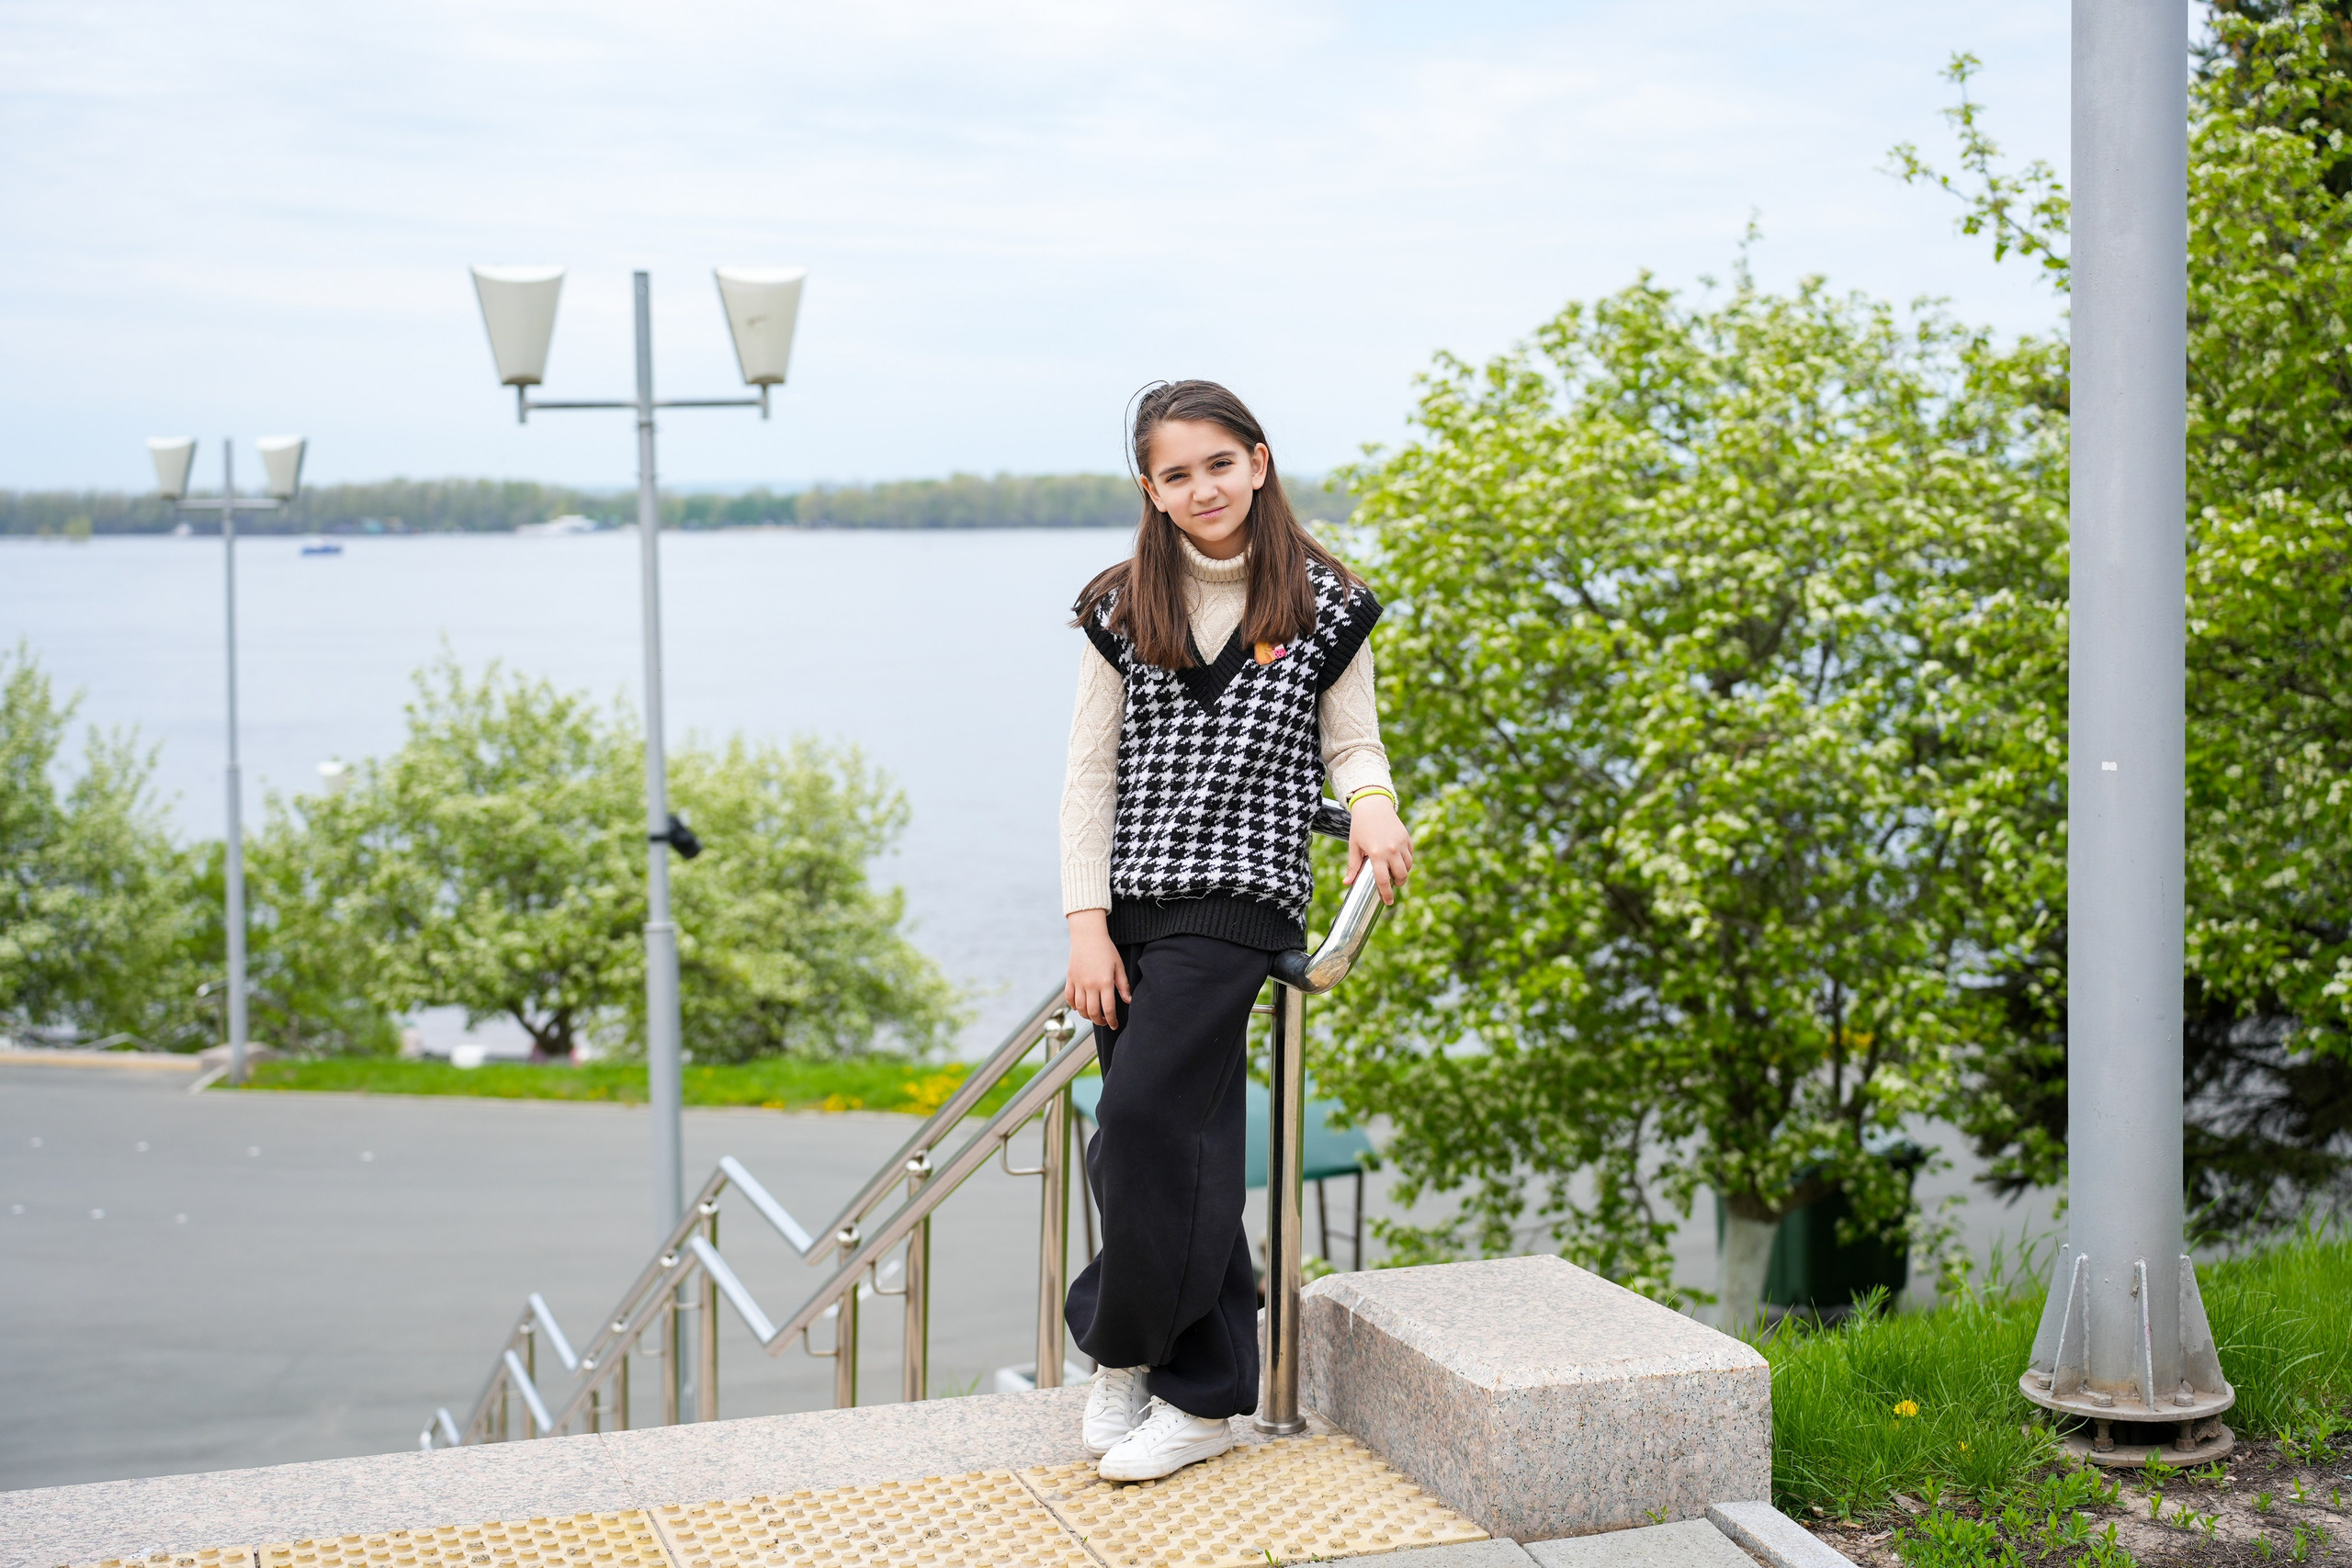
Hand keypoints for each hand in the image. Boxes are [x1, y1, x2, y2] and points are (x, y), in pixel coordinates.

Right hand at [1064, 910, 1129, 1028]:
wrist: (1088, 936)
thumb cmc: (1106, 950)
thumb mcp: (1118, 966)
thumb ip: (1123, 985)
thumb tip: (1129, 1001)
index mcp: (1105, 982)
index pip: (1108, 1008)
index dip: (1111, 1020)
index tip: (1114, 1025)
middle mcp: (1090, 985)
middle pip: (1093, 1012)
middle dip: (1099, 1021)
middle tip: (1104, 1022)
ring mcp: (1078, 982)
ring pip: (1080, 1008)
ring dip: (1087, 1016)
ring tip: (1093, 1016)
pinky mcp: (1070, 979)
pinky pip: (1069, 998)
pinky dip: (1074, 1006)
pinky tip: (1080, 1008)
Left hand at [1344, 795, 1413, 904]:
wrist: (1373, 805)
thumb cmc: (1360, 826)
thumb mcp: (1354, 846)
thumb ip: (1353, 866)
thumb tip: (1347, 883)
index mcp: (1377, 854)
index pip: (1384, 880)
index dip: (1386, 894)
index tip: (1388, 902)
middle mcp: (1391, 850)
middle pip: (1401, 875)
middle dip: (1398, 884)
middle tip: (1393, 885)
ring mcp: (1401, 843)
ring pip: (1408, 866)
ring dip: (1403, 873)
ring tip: (1396, 873)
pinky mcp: (1407, 838)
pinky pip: (1410, 855)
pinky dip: (1407, 861)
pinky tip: (1399, 861)